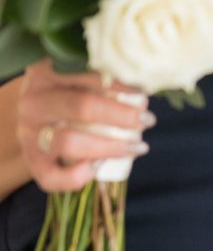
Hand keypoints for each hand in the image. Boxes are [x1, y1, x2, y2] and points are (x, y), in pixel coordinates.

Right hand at [17, 60, 153, 192]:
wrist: (31, 114)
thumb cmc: (65, 92)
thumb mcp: (75, 75)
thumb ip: (102, 76)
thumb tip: (144, 90)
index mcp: (45, 73)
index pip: (86, 74)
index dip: (120, 84)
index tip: (144, 94)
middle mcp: (33, 102)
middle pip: (80, 107)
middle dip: (121, 116)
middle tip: (147, 120)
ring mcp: (28, 133)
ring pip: (68, 142)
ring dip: (109, 147)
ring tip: (137, 147)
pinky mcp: (31, 160)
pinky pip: (50, 177)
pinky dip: (77, 176)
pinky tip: (100, 167)